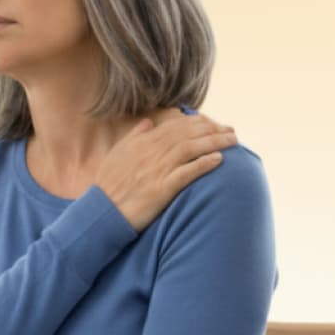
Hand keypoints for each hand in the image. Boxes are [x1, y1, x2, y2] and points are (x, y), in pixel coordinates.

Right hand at [94, 109, 237, 232]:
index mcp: (142, 142)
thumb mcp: (117, 154)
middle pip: (188, 134)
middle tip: (231, 131)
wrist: (102, 212)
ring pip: (191, 149)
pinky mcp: (162, 189)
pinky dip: (204, 164)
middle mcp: (152, 152)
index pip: (176, 126)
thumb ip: (134, 136)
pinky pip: (187, 173)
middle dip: (213, 129)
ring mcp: (157, 170)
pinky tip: (219, 160)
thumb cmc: (109, 185)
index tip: (214, 124)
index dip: (198, 123)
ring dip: (214, 142)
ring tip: (232, 141)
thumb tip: (149, 122)